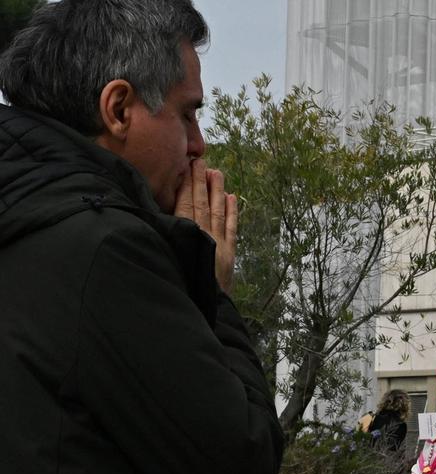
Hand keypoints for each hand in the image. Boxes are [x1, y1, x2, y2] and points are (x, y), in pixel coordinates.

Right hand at [175, 159, 237, 292]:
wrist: (204, 307)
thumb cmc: (182, 286)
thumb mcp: (168, 259)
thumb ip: (166, 236)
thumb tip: (162, 215)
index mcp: (185, 237)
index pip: (185, 205)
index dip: (186, 186)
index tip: (186, 168)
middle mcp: (203, 237)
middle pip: (201, 204)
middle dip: (200, 182)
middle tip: (200, 162)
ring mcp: (219, 245)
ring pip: (218, 212)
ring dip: (217, 192)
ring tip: (217, 173)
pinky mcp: (229, 254)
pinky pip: (232, 229)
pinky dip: (232, 213)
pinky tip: (233, 198)